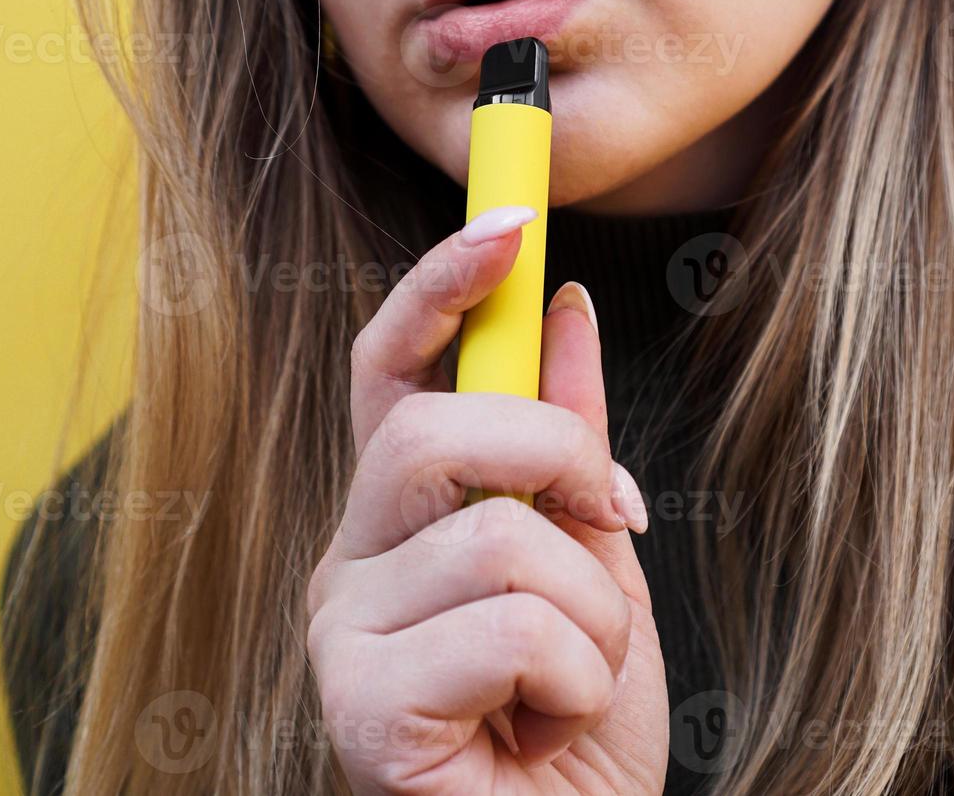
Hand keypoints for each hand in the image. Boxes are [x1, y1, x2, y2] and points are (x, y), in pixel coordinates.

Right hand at [306, 206, 668, 794]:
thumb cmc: (575, 720)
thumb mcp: (594, 557)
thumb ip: (568, 439)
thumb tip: (567, 309)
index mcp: (398, 521)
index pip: (386, 374)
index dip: (439, 290)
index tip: (511, 222)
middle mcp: (351, 565)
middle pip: (429, 435)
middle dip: (556, 458)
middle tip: (607, 521)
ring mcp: (345, 638)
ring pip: (497, 538)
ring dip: (593, 613)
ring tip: (575, 682)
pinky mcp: (364, 711)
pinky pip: (510, 630)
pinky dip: (577, 681)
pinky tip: (544, 731)